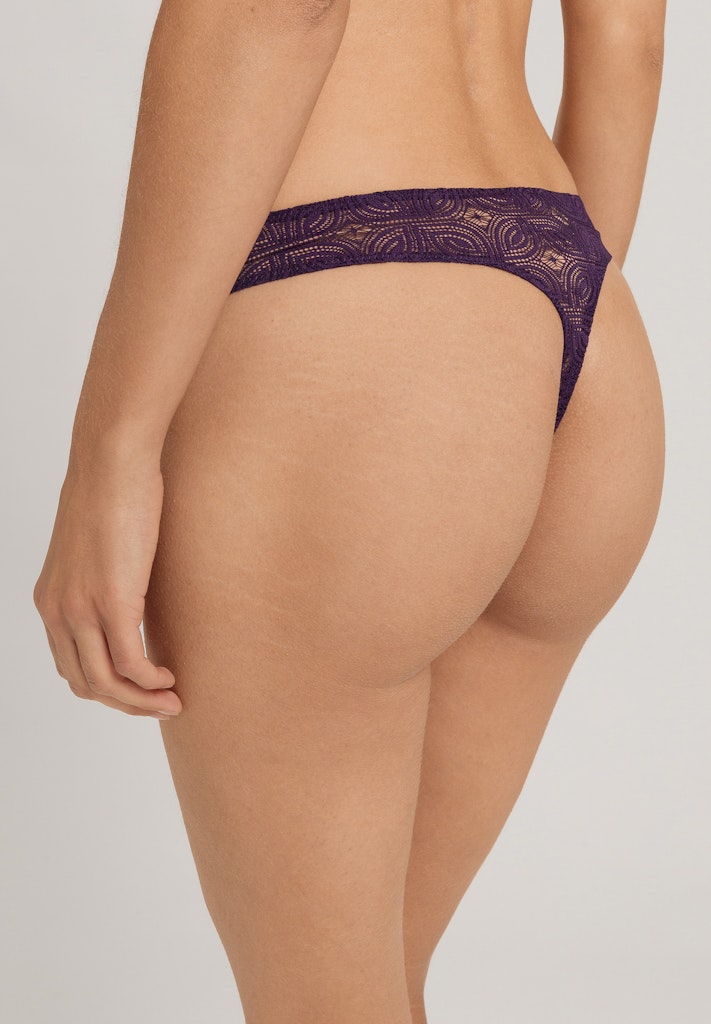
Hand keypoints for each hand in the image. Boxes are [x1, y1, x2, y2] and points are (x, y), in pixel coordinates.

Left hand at [33, 451, 181, 719]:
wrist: (111, 460)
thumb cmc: (110, 491)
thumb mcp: (95, 546)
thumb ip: (101, 577)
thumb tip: (127, 591)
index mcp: (50, 600)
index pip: (70, 666)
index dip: (107, 688)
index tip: (139, 689)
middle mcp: (57, 610)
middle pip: (87, 684)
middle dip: (126, 704)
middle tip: (161, 704)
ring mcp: (82, 608)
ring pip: (108, 683)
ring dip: (141, 701)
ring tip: (172, 699)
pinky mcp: (113, 600)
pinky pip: (130, 663)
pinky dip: (151, 681)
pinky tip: (169, 677)